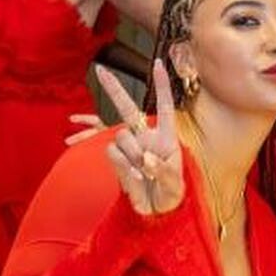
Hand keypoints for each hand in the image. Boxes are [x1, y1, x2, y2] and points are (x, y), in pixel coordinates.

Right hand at [97, 60, 184, 216]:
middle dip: (113, 89)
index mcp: (167, 138)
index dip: (162, 85)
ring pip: (121, 136)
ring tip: (145, 174)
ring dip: (133, 155)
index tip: (157, 63)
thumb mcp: (175, 185)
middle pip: (127, 108)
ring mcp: (129, 148)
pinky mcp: (117, 159)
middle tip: (99, 69)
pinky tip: (134, 175)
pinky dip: (122, 164)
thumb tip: (147, 157)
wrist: (156, 212)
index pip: (164, 106)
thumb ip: (164, 170)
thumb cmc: (172, 195)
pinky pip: (111, 151)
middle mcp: (145, 137)